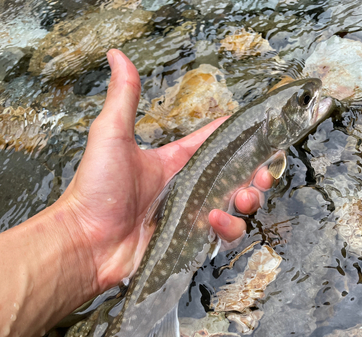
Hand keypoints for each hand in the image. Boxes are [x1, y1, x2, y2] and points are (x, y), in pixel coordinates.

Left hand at [59, 49, 272, 292]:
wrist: (87, 242)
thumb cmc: (96, 190)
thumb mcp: (111, 136)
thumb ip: (124, 98)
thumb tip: (117, 56)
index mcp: (172, 162)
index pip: (211, 143)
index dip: (235, 136)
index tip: (258, 130)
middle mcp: (186, 188)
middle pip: (233, 177)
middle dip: (255, 173)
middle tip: (262, 174)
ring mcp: (190, 216)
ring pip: (234, 206)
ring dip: (247, 200)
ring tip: (241, 197)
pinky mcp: (190, 241)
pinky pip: (222, 235)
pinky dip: (227, 228)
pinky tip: (215, 220)